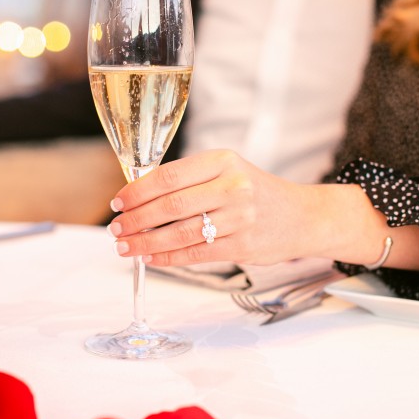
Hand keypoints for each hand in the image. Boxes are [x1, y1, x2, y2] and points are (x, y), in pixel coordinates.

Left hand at [107, 150, 329, 266]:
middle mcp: (232, 186)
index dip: (138, 191)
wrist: (303, 216)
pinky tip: (150, 257)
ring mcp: (239, 218)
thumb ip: (191, 179)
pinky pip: (196, 253)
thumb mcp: (228, 171)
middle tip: (116, 228)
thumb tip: (140, 196)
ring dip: (146, 241)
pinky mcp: (242, 246)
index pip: (169, 175)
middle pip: (171, 205)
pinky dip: (167, 257)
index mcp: (223, 161)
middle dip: (136, 218)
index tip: (118, 202)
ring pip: (180, 232)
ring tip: (125, 246)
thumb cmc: (256, 191)